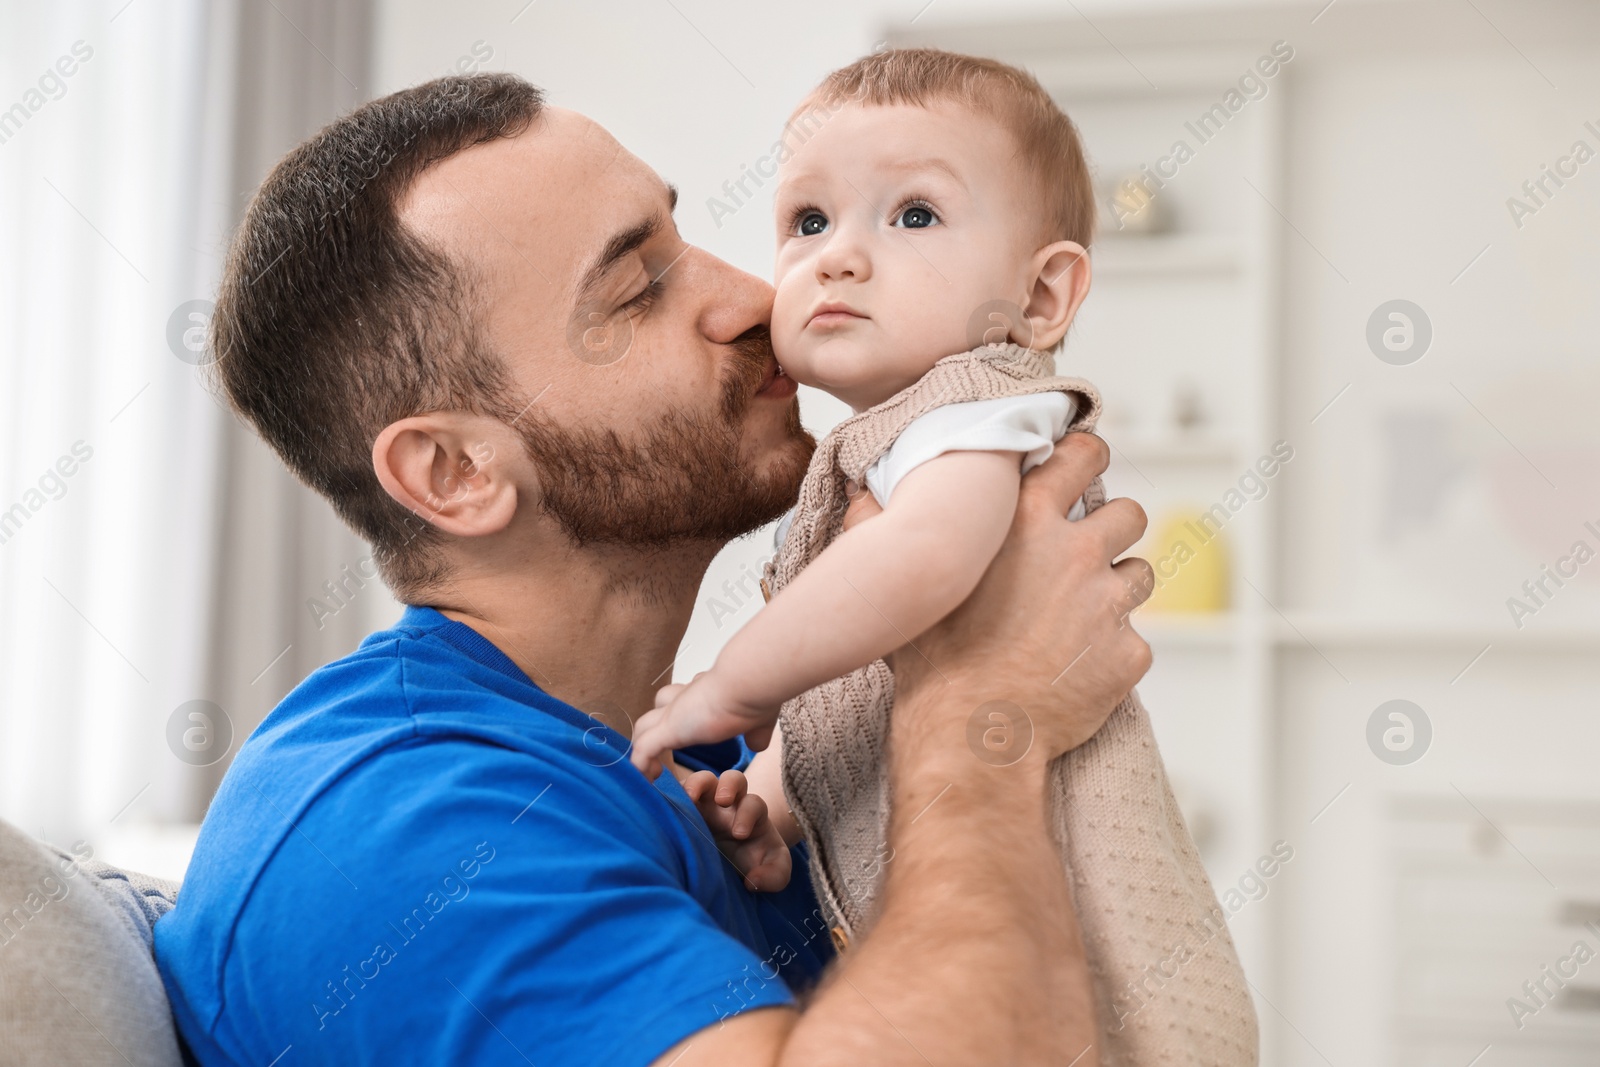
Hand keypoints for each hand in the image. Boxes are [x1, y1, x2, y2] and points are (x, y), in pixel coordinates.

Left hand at [629, 671, 776, 779]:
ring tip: (652, 771)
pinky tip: (646, 781)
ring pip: (645, 725)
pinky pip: (643, 750)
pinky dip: (641, 766)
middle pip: (662, 704)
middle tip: (662, 749)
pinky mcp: (668, 728)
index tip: (692, 729)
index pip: (688, 696)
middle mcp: (687, 696)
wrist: (746, 685)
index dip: (687, 711)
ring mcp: (674, 711)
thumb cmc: (755, 695)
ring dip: (645, 747)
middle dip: (659, 724)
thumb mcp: (760, 719)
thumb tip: (757, 744)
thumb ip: (755, 732)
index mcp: (707, 691)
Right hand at [678, 768, 792, 892]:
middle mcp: (729, 804)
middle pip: (732, 778)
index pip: (754, 804)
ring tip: (688, 798)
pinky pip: (676, 792)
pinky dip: (670, 793)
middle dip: (728, 786)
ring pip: (702, 780)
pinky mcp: (684, 807)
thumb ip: (774, 876)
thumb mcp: (773, 871)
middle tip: (722, 801)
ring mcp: (705, 803)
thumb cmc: (755, 863)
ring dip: (695, 784)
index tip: (740, 834)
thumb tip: (753, 881)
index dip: (747, 814)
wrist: (732, 864)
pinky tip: (662, 804)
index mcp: (752, 814)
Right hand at [891, 432, 1152, 761]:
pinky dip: (1112, 655)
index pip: (1083, 454)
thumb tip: (861, 493)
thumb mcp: (904, 585)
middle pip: (1129, 513)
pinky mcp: (1127, 654)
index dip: (1089, 457)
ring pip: (1139, 575)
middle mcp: (1075, 552)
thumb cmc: (930, 662)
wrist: (967, 738)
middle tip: (1084, 559)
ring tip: (1080, 619)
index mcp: (1024, 521)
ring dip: (1115, 592)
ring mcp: (1108, 604)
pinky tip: (1076, 671)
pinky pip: (1133, 643)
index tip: (1087, 465)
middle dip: (1113, 531)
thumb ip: (882, 527)